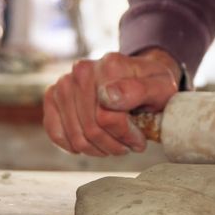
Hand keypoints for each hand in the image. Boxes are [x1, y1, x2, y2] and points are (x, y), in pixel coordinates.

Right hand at [43, 49, 180, 156]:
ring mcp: (64, 82)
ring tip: (114, 144)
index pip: (108, 117)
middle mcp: (82, 70)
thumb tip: (108, 96)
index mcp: (110, 65)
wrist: (140, 76)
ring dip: (97, 149)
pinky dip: (73, 146)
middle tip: (127, 146)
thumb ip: (140, 90)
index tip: (139, 140)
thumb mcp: (161, 87)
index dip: (126, 136)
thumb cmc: (152, 85)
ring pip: (75, 136)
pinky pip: (55, 132)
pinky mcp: (53, 95)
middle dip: (113, 145)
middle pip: (91, 129)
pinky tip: (91, 144)